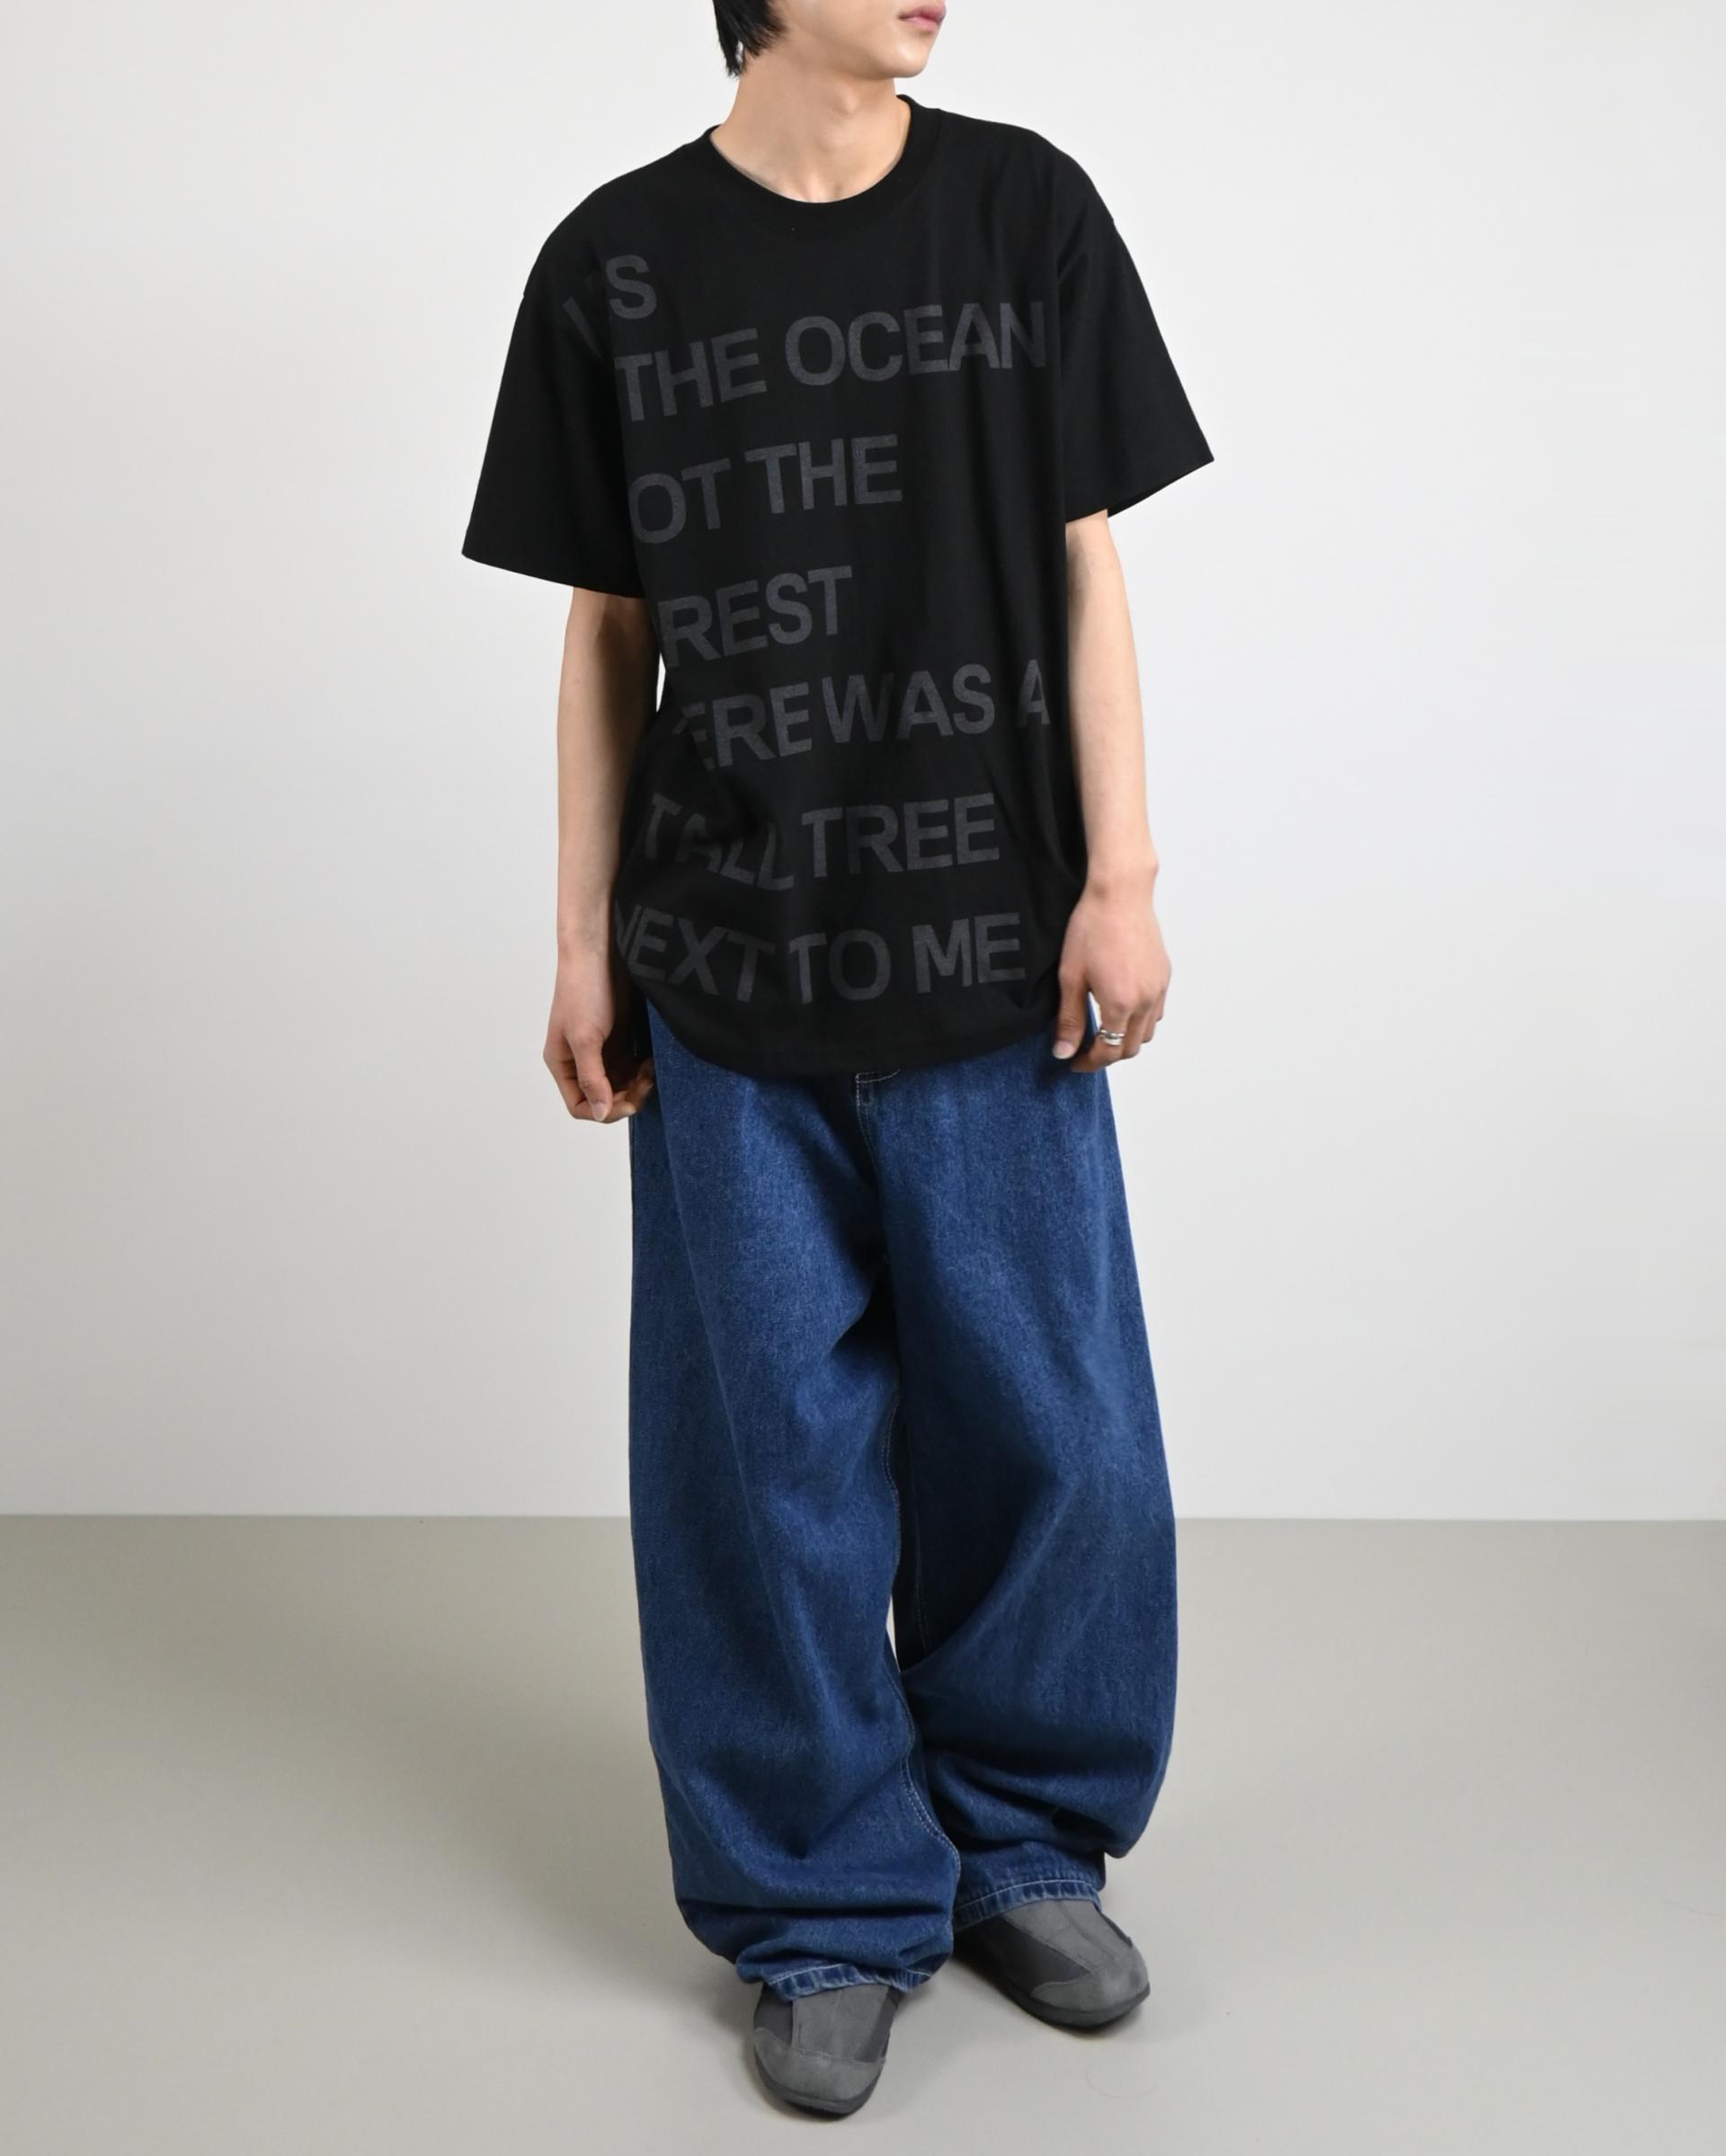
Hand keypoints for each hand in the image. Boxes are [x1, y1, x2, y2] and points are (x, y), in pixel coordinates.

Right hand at [544, 943, 654, 1122]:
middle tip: (646, 1083)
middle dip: (625, 1095)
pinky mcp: (618, 1038)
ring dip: (637, 1083)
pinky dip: (642, 1069)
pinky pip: (630, 1066)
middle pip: (603, 1097)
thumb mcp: (586, 1038)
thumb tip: (600, 1112)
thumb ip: (592, 1078)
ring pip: (620, 1083)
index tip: (630, 1102)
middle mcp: (579, 1060)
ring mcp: (600, 1049)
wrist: (600, 951)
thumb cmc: (583, 990)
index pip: (579, 1105)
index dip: (604, 1111)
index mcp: (562, 1063)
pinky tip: (652, 1060)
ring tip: (651, 1069)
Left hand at [1052, 876, 1171, 1070]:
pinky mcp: (1164, 976)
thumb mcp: (1071, 976)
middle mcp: (1147, 1001)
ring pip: (1148, 1033)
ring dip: (1126, 1041)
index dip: (1089, 1062)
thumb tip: (1064, 1052)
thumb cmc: (1091, 928)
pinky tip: (1122, 1011)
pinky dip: (1141, 1023)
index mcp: (1121, 1004)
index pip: (1108, 1051)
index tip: (1073, 1061)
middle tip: (1084, 1051)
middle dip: (1107, 1056)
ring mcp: (1159, 989)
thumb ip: (1070, 1019)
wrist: (1120, 894)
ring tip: (1103, 1033)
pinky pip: (1157, 1013)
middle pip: (1131, 1048)